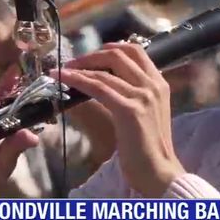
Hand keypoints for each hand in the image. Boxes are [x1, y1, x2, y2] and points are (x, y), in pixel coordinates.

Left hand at [51, 42, 186, 196]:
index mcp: (159, 84)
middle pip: (120, 54)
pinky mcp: (129, 110)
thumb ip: (131, 96)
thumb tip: (103, 84)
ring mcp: (143, 96)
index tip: (91, 56)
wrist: (158, 172)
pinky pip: (98, 87)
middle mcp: (154, 85)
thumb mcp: (144, 114)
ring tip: (60, 71)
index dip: (111, 48)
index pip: (136, 51)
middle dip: (92, 54)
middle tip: (73, 62)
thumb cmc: (148, 149)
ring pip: (105, 70)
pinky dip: (77, 80)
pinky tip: (63, 79)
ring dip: (79, 67)